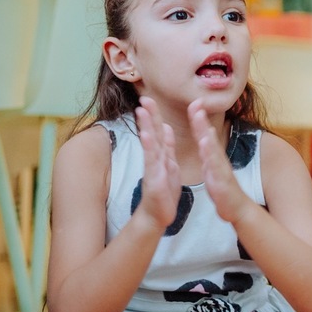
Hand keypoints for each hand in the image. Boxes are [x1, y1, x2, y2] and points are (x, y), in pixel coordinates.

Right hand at [135, 98, 180, 230]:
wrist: (158, 214)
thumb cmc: (164, 191)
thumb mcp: (169, 165)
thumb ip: (167, 147)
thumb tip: (166, 128)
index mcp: (162, 155)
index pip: (159, 131)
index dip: (155, 116)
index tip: (150, 99)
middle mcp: (155, 159)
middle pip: (152, 133)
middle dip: (149, 116)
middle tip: (144, 98)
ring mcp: (152, 168)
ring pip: (150, 144)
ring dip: (146, 127)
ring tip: (142, 111)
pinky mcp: (153, 178)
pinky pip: (151, 162)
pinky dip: (150, 148)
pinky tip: (146, 136)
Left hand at [189, 99, 250, 224]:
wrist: (236, 208)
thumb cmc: (222, 189)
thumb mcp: (212, 167)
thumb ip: (208, 151)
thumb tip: (205, 135)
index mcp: (211, 156)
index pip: (203, 134)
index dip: (197, 118)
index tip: (193, 101)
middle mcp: (217, 158)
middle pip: (207, 136)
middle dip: (200, 119)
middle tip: (195, 102)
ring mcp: (220, 168)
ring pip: (211, 148)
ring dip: (205, 132)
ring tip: (199, 118)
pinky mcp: (221, 180)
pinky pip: (215, 166)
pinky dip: (210, 154)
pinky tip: (205, 144)